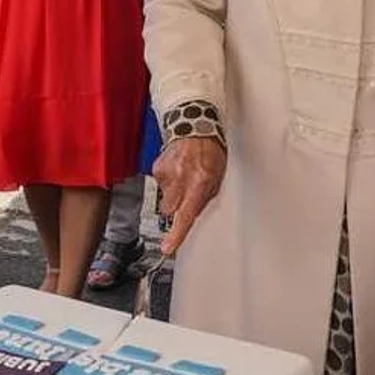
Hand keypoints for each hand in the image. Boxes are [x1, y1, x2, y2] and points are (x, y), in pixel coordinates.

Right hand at [152, 135, 226, 256]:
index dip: (176, 234)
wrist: (194, 126)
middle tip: (188, 195)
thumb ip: (206, 198)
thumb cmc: (211, 151)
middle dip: (178, 209)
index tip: (167, 248)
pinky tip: (178, 170)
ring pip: (165, 199)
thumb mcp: (218, 177)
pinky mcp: (157, 169)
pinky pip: (161, 186)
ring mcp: (166, 174)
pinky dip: (169, 181)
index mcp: (199, 183)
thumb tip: (194, 217)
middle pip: (171, 211)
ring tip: (186, 176)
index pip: (185, 214)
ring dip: (174, 193)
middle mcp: (181, 179)